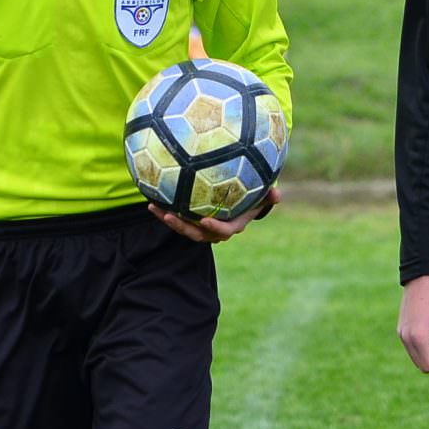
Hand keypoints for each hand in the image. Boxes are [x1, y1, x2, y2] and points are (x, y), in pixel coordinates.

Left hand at [148, 189, 271, 243]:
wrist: (238, 202)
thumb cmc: (252, 196)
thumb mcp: (261, 196)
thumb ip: (268, 196)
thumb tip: (277, 193)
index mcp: (232, 225)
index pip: (224, 231)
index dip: (214, 229)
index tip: (204, 220)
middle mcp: (215, 231)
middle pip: (197, 234)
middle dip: (183, 227)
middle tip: (171, 215)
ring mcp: (201, 227)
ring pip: (183, 228)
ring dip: (168, 220)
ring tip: (154, 208)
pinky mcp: (191, 221)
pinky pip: (177, 219)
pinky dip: (164, 212)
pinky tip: (151, 200)